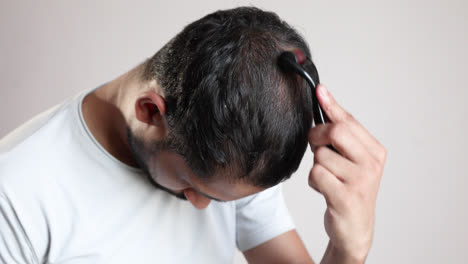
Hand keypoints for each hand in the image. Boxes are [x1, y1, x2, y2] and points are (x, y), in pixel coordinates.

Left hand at [308, 84, 386, 261]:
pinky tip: (324, 189)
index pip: (348, 121)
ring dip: (316, 166)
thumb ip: (340, 135)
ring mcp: (360, 181)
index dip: (331, 105)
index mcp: (375, 151)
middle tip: (316, 146)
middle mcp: (371, 163)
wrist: (354, 228)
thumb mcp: (350, 161)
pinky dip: (313, 181)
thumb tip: (322, 100)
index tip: (319, 89)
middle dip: (316, 136)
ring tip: (327, 178)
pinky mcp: (346, 197)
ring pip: (320, 156)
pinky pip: (316, 175)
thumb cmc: (349, 189)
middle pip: (335, 131)